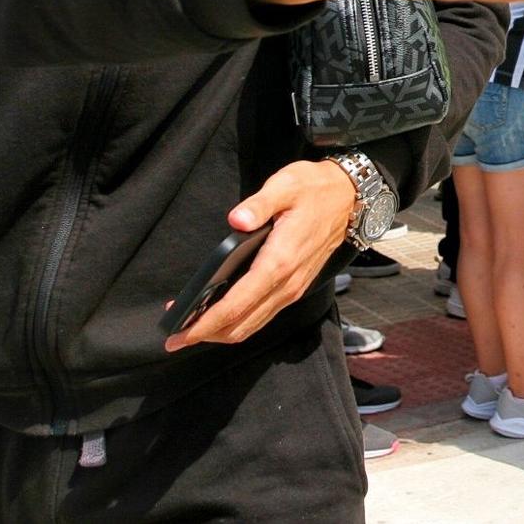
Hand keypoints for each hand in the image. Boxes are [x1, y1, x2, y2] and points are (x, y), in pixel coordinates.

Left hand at [164, 159, 354, 350]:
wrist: (349, 198)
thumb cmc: (314, 189)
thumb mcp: (286, 185)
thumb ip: (259, 204)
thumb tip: (235, 220)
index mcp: (279, 261)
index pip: (236, 305)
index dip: (205, 323)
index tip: (178, 333)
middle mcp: (286, 283)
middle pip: (241, 324)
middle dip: (205, 335)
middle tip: (174, 338)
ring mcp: (292, 289)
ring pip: (252, 325)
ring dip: (221, 332)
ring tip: (190, 329)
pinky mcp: (294, 287)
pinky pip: (262, 317)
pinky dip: (238, 323)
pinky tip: (219, 316)